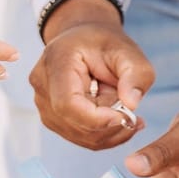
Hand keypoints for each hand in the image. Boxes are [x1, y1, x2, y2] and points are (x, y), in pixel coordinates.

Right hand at [29, 0, 154, 149]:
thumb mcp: (128, 51)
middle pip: (75, 124)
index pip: (68, 104)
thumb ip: (136, 74)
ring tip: (127, 112)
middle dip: (110, 125)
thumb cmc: (104, 44)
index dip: (98, 119)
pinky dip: (103, 134)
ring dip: (109, 131)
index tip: (127, 115)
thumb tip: (132, 104)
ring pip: (79, 135)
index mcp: (57, 61)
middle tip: (135, 114)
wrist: (84, 40)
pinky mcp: (52, 117)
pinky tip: (118, 119)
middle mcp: (43, 85)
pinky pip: (79, 137)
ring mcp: (43, 104)